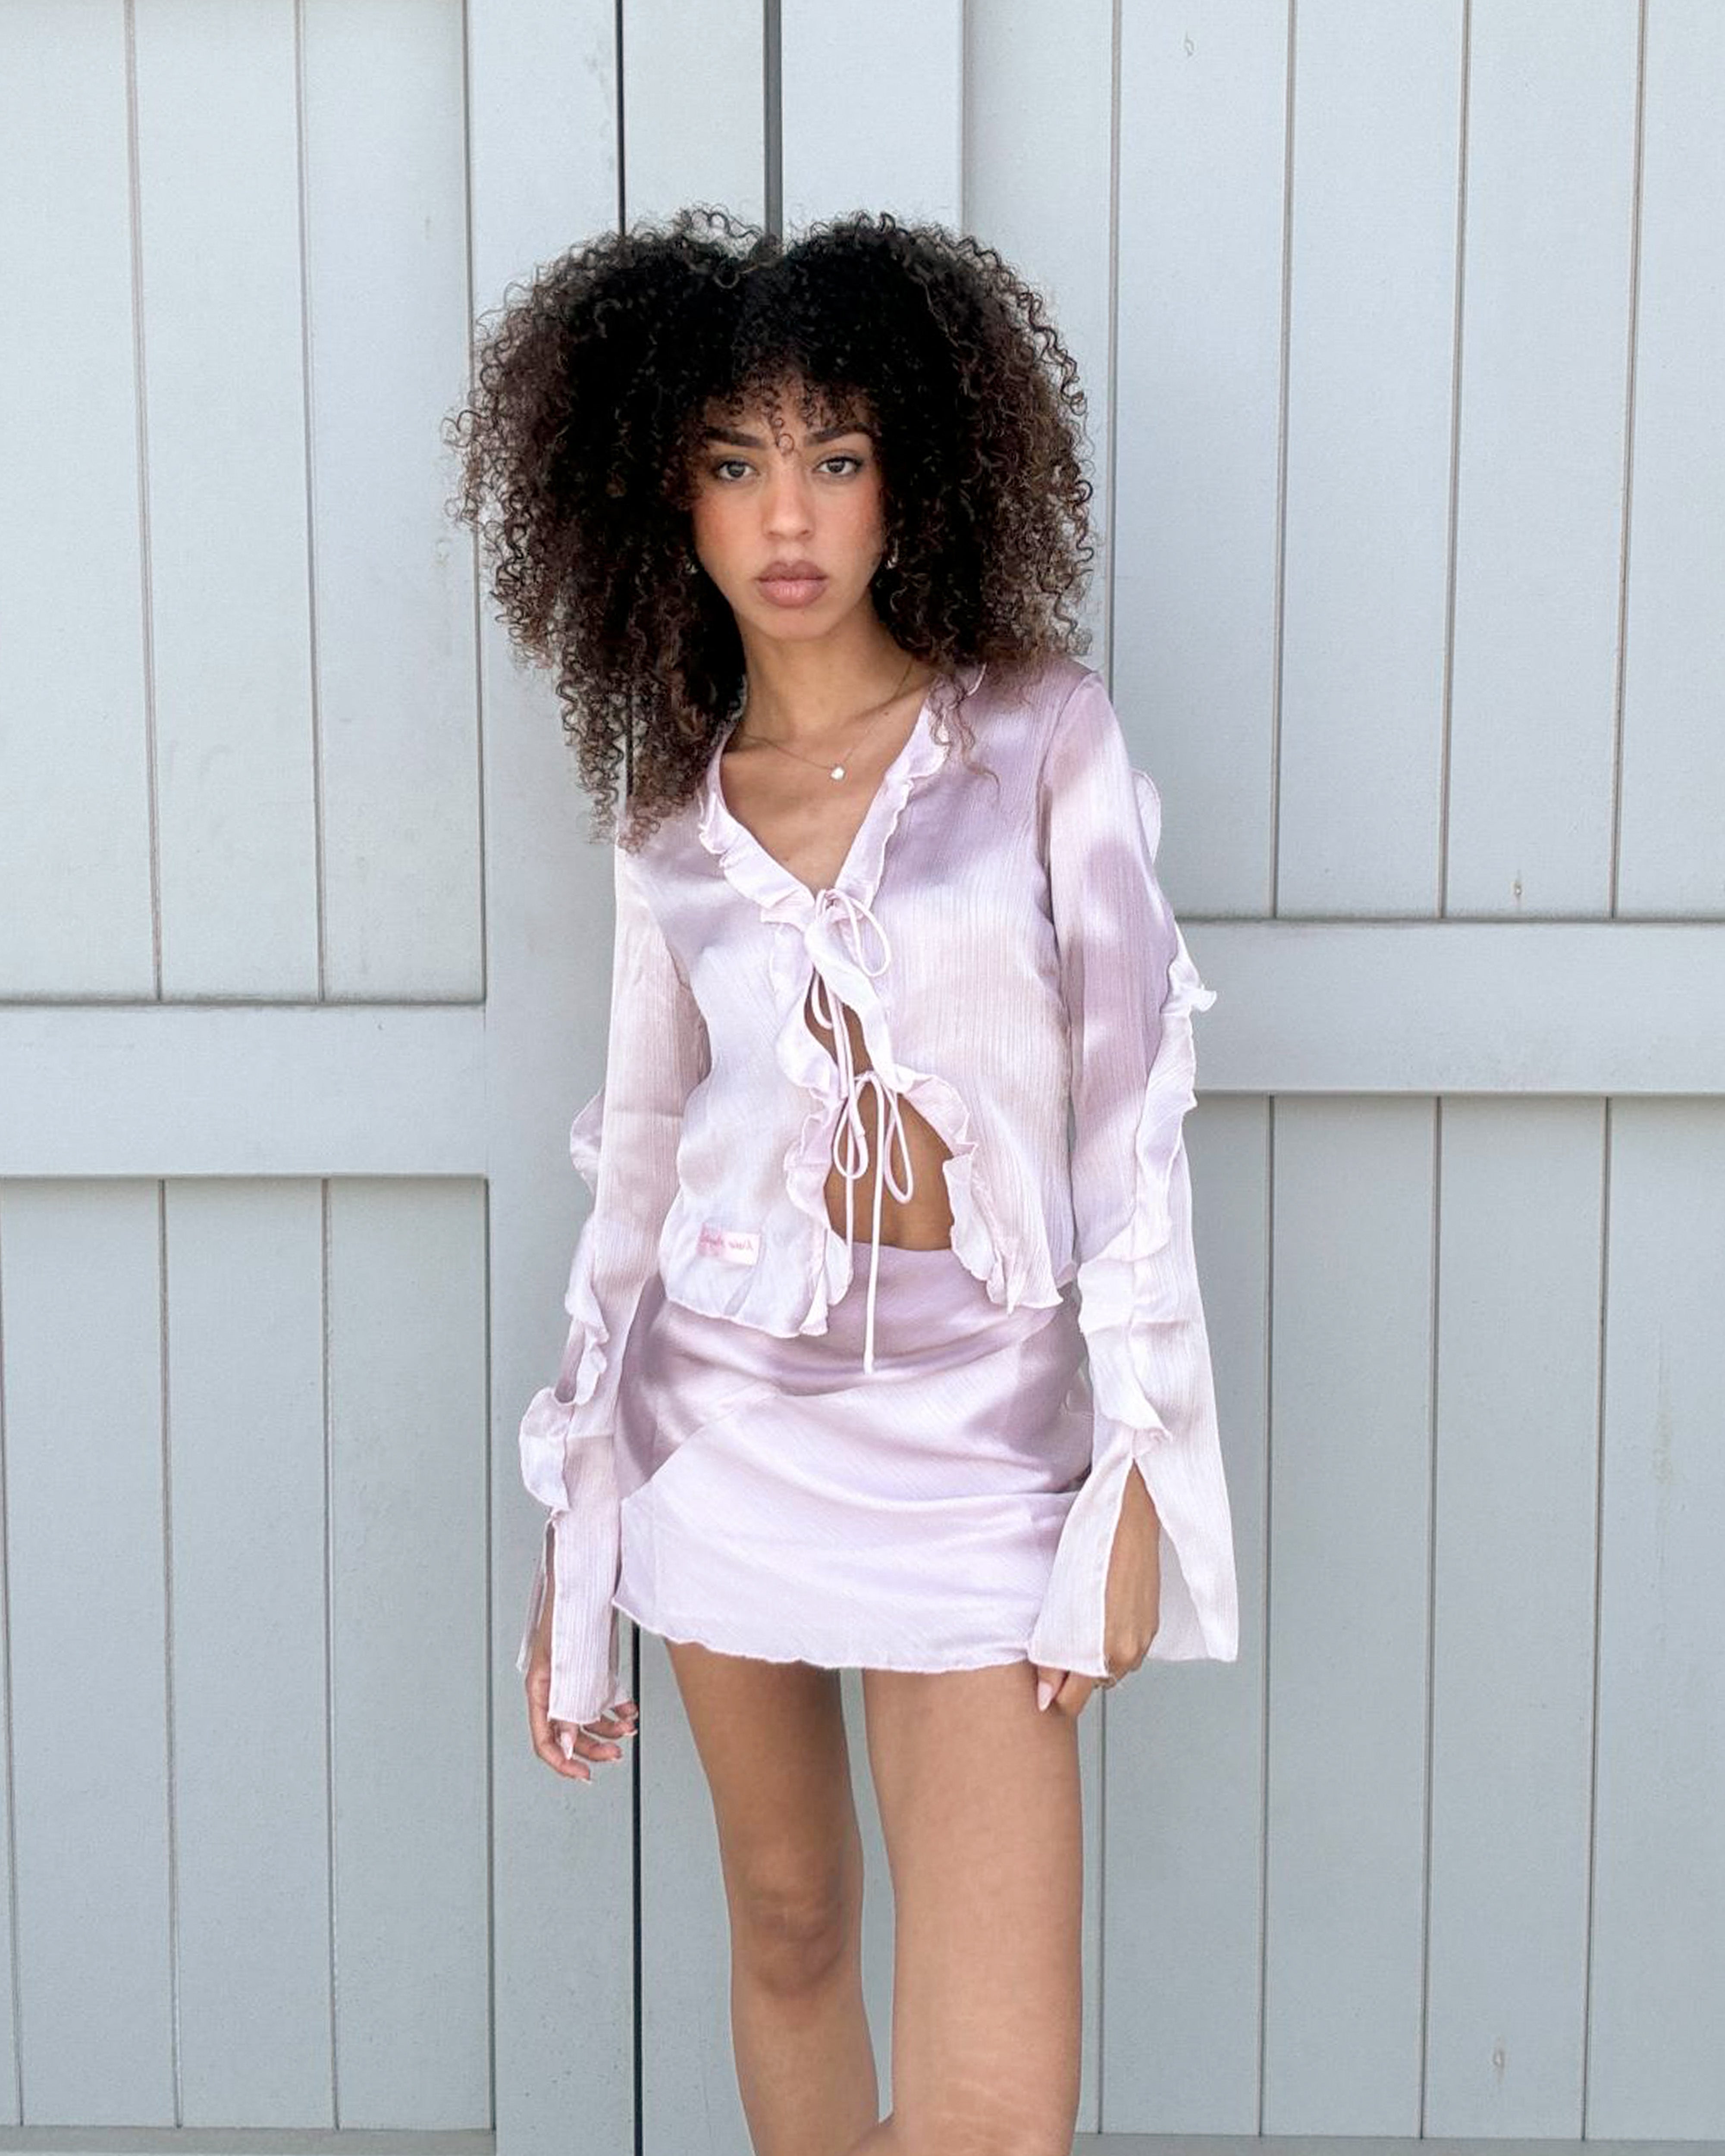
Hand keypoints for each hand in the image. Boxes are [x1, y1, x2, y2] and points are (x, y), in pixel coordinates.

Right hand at [524, 1578, 638, 1780]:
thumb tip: (567, 1743)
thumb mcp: (565, 1662)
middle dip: (592, 1747)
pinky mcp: (590, 1665)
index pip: (544, 1738)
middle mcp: (554, 1685)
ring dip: (608, 1727)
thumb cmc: (569, 1608)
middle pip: (569, 1731)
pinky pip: (600, 1695)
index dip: (562, 1761)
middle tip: (616, 1755)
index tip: (583, 1775)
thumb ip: (565, 1705)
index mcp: (540, 1686)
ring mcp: (572, 1675)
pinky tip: (628, 1706)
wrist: (587, 1574)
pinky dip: (616, 1705)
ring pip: (587, 1715)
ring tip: (628, 1727)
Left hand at [1035, 1460, 1160, 1718]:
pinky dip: (1110, 1643)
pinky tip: (1098, 1619)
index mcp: (1104, 1651)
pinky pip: (1127, 1649)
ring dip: (1094, 1658)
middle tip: (1054, 1647)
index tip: (1040, 1686)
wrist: (1129, 1514)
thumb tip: (1043, 1695)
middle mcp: (1128, 1652)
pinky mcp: (1151, 1624)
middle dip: (1073, 1675)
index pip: (1074, 1698)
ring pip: (1111, 1668)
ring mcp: (1143, 1638)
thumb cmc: (1092, 1547)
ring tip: (1077, 1627)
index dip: (1053, 1693)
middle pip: (1094, 1685)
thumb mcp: (1060, 1604)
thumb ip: (1051, 1654)